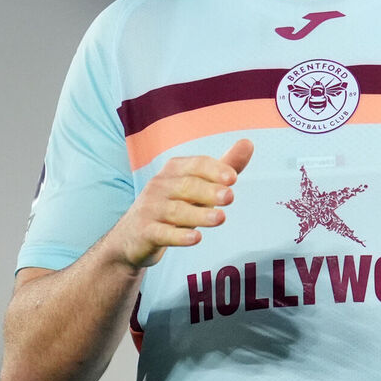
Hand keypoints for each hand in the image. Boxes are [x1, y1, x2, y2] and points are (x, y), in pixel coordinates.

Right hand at [112, 138, 253, 267]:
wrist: (133, 237)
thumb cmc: (174, 206)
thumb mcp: (199, 186)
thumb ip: (224, 167)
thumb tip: (248, 143)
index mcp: (174, 170)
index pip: (196, 164)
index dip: (214, 170)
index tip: (233, 178)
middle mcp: (160, 186)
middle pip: (187, 186)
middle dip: (209, 191)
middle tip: (230, 196)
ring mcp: (151, 209)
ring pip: (176, 210)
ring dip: (199, 214)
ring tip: (220, 218)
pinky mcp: (145, 232)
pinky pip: (162, 233)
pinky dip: (178, 236)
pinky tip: (195, 238)